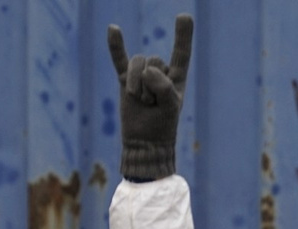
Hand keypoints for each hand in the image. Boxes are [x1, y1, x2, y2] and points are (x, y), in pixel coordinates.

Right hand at [107, 15, 193, 181]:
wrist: (144, 143)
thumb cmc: (162, 126)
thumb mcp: (170, 106)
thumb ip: (163, 86)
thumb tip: (146, 70)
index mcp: (176, 77)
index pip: (181, 53)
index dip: (183, 35)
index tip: (183, 16)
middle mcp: (160, 72)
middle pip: (154, 60)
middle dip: (150, 84)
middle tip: (152, 104)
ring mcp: (141, 76)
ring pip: (137, 63)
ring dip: (137, 84)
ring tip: (140, 101)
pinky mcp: (125, 81)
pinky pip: (119, 59)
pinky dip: (115, 45)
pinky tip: (114, 29)